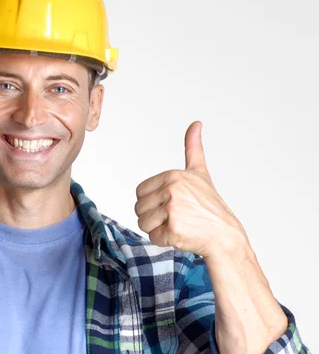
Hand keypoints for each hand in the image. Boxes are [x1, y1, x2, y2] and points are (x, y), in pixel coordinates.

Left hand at [134, 121, 247, 257]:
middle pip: (139, 208)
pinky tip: (181, 236)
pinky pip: (153, 237)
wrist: (225, 235)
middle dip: (153, 217)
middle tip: (176, 217)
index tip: (172, 204)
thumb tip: (196, 124)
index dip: (152, 202)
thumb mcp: (200, 173)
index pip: (140, 192)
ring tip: (178, 225)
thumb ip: (193, 148)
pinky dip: (164, 241)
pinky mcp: (173, 230)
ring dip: (157, 229)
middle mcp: (171, 190)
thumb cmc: (210, 206)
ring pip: (142, 223)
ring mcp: (172, 210)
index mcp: (172, 175)